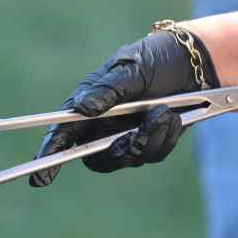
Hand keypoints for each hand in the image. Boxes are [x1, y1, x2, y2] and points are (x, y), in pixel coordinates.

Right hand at [29, 30, 211, 184]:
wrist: (198, 63)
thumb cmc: (157, 59)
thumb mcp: (132, 68)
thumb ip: (107, 91)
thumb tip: (81, 109)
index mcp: (88, 104)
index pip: (62, 134)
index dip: (50, 156)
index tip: (40, 178)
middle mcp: (102, 125)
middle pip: (96, 158)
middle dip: (119, 151)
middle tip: (138, 136)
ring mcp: (126, 135)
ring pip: (128, 158)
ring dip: (150, 139)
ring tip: (166, 113)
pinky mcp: (150, 142)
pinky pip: (153, 155)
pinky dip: (165, 138)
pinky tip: (174, 118)